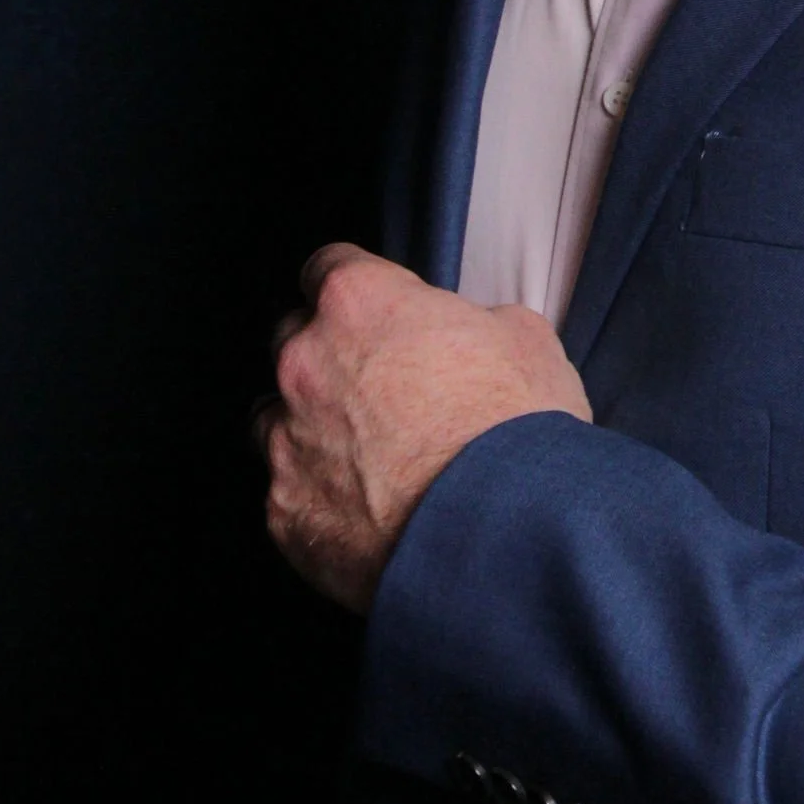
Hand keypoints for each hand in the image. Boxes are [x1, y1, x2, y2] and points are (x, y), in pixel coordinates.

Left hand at [257, 244, 590, 612]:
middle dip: (330, 359)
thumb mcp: (527, 341)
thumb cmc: (516, 432)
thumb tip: (478, 334)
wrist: (504, 536)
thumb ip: (478, 322)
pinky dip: (321, 501)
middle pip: (292, 341)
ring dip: (312, 430)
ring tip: (371, 461)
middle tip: (385, 391)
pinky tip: (369, 516)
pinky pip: (290, 495)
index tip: (378, 311)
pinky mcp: (284, 514)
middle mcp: (304, 364)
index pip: (329, 267)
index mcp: (359, 303)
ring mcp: (286, 442)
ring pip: (275, 420)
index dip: (360, 291)